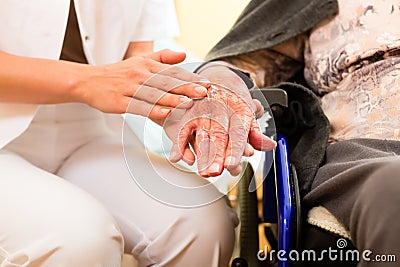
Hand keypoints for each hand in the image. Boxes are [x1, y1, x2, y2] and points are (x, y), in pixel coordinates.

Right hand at [74, 49, 208, 118]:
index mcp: (146, 66)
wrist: (87, 81)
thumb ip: (162, 58)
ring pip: (153, 94)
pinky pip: (137, 106)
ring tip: (188, 103)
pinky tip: (164, 113)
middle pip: (165, 82)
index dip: (189, 78)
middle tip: (203, 92)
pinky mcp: (118, 102)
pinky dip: (151, 110)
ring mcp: (128, 89)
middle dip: (185, 88)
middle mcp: (139, 75)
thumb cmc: (117, 74)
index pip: (171, 72)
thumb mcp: (139, 61)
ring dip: (171, 99)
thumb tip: (184, 56)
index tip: (206, 84)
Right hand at [165, 64, 275, 176]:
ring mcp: (204, 110)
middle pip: (218, 135)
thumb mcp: (249, 114)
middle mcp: (220, 109)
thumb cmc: (236, 102)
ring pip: (201, 134)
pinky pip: (183, 129)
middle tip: (214, 172)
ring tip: (201, 170)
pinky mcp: (189, 112)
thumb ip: (256, 133)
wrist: (221, 79)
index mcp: (238, 111)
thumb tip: (270, 145)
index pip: (237, 133)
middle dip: (216, 155)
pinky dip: (179, 144)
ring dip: (200, 154)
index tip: (231, 165)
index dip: (235, 150)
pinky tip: (177, 157)